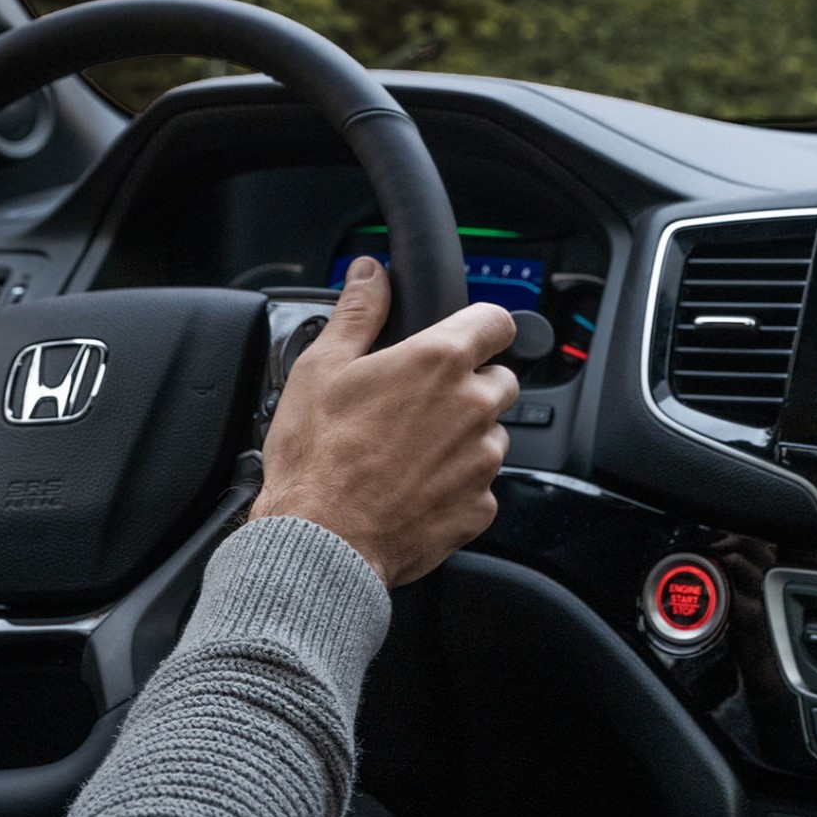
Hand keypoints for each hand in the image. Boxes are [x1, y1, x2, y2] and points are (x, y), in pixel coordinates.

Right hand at [250, 257, 517, 587]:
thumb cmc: (317, 457)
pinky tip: (415, 488)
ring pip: (492, 433)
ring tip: (411, 450)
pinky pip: (481, 485)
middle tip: (421, 402)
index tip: (466, 335)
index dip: (481, 325)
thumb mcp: (323, 367)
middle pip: (499, 379)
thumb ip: (358, 312)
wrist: (320, 543)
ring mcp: (481, 459)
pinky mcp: (480, 507)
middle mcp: (473, 406)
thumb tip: (369, 273)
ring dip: (465, 436)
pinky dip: (457, 484)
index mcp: (440, 361)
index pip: (497, 321)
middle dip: (470, 384)